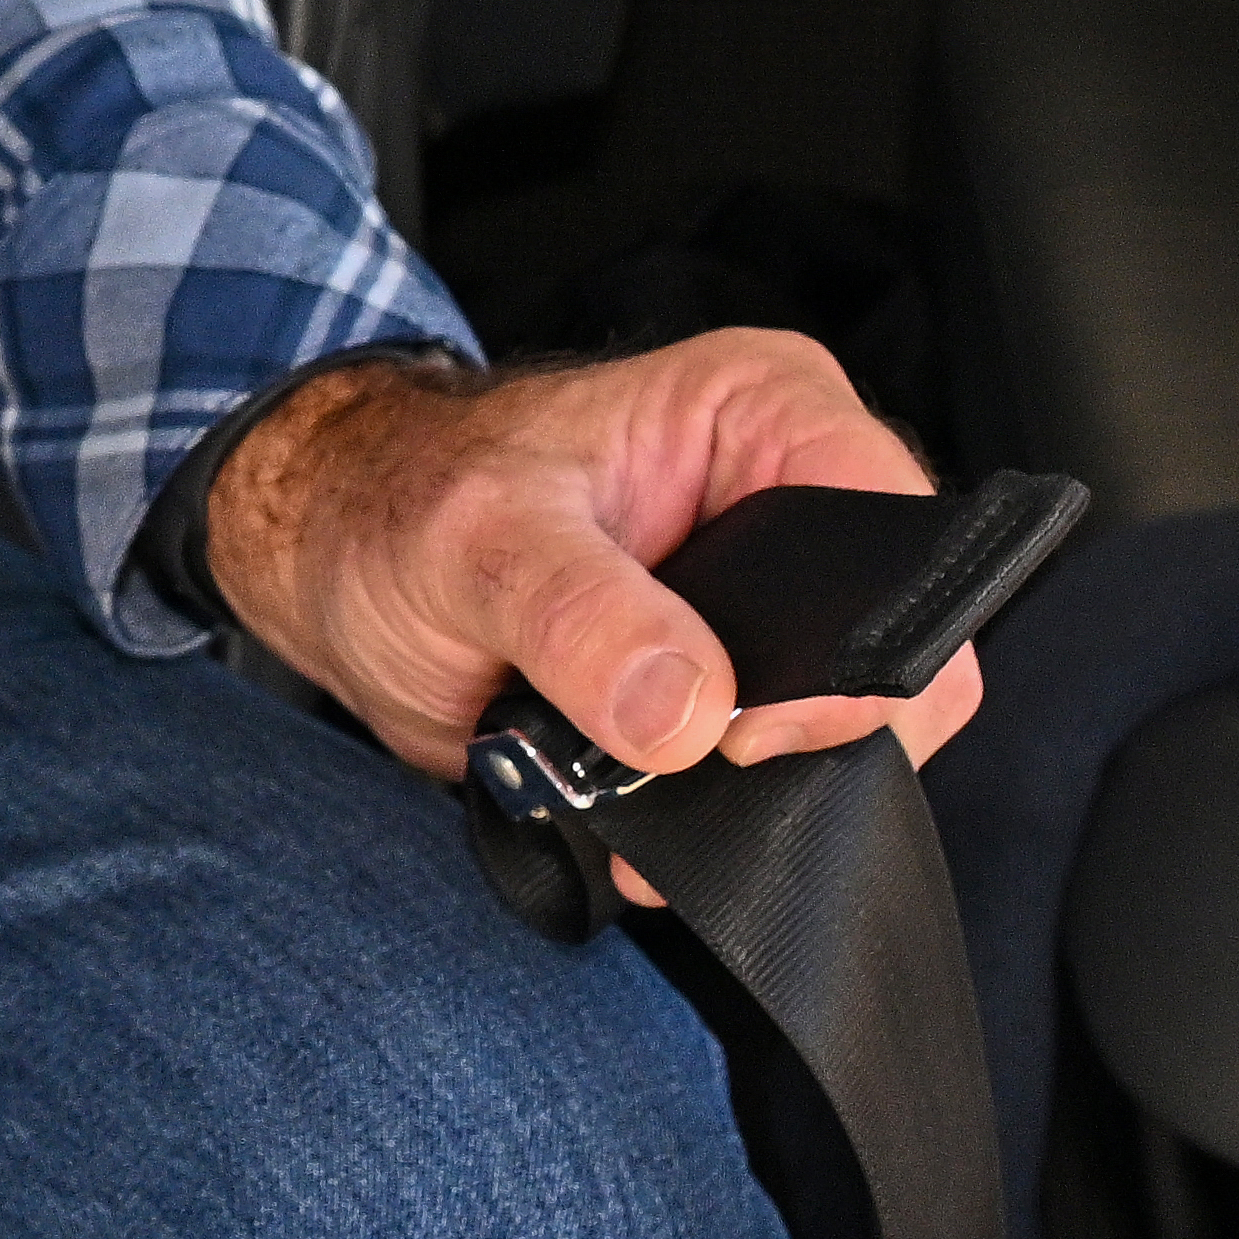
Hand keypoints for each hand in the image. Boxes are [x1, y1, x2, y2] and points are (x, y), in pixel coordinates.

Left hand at [191, 332, 984, 799]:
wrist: (338, 566)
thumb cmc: (403, 503)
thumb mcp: (477, 543)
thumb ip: (581, 616)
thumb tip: (686, 708)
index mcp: (766, 414)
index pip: (900, 542)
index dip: (857, 657)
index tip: (748, 728)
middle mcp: (791, 505)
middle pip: (894, 661)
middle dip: (796, 743)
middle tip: (674, 762)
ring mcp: (767, 611)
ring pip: (839, 742)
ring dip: (742, 800)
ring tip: (628, 794)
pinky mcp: (728, 694)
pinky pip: (769, 785)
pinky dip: (703, 823)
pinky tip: (628, 820)